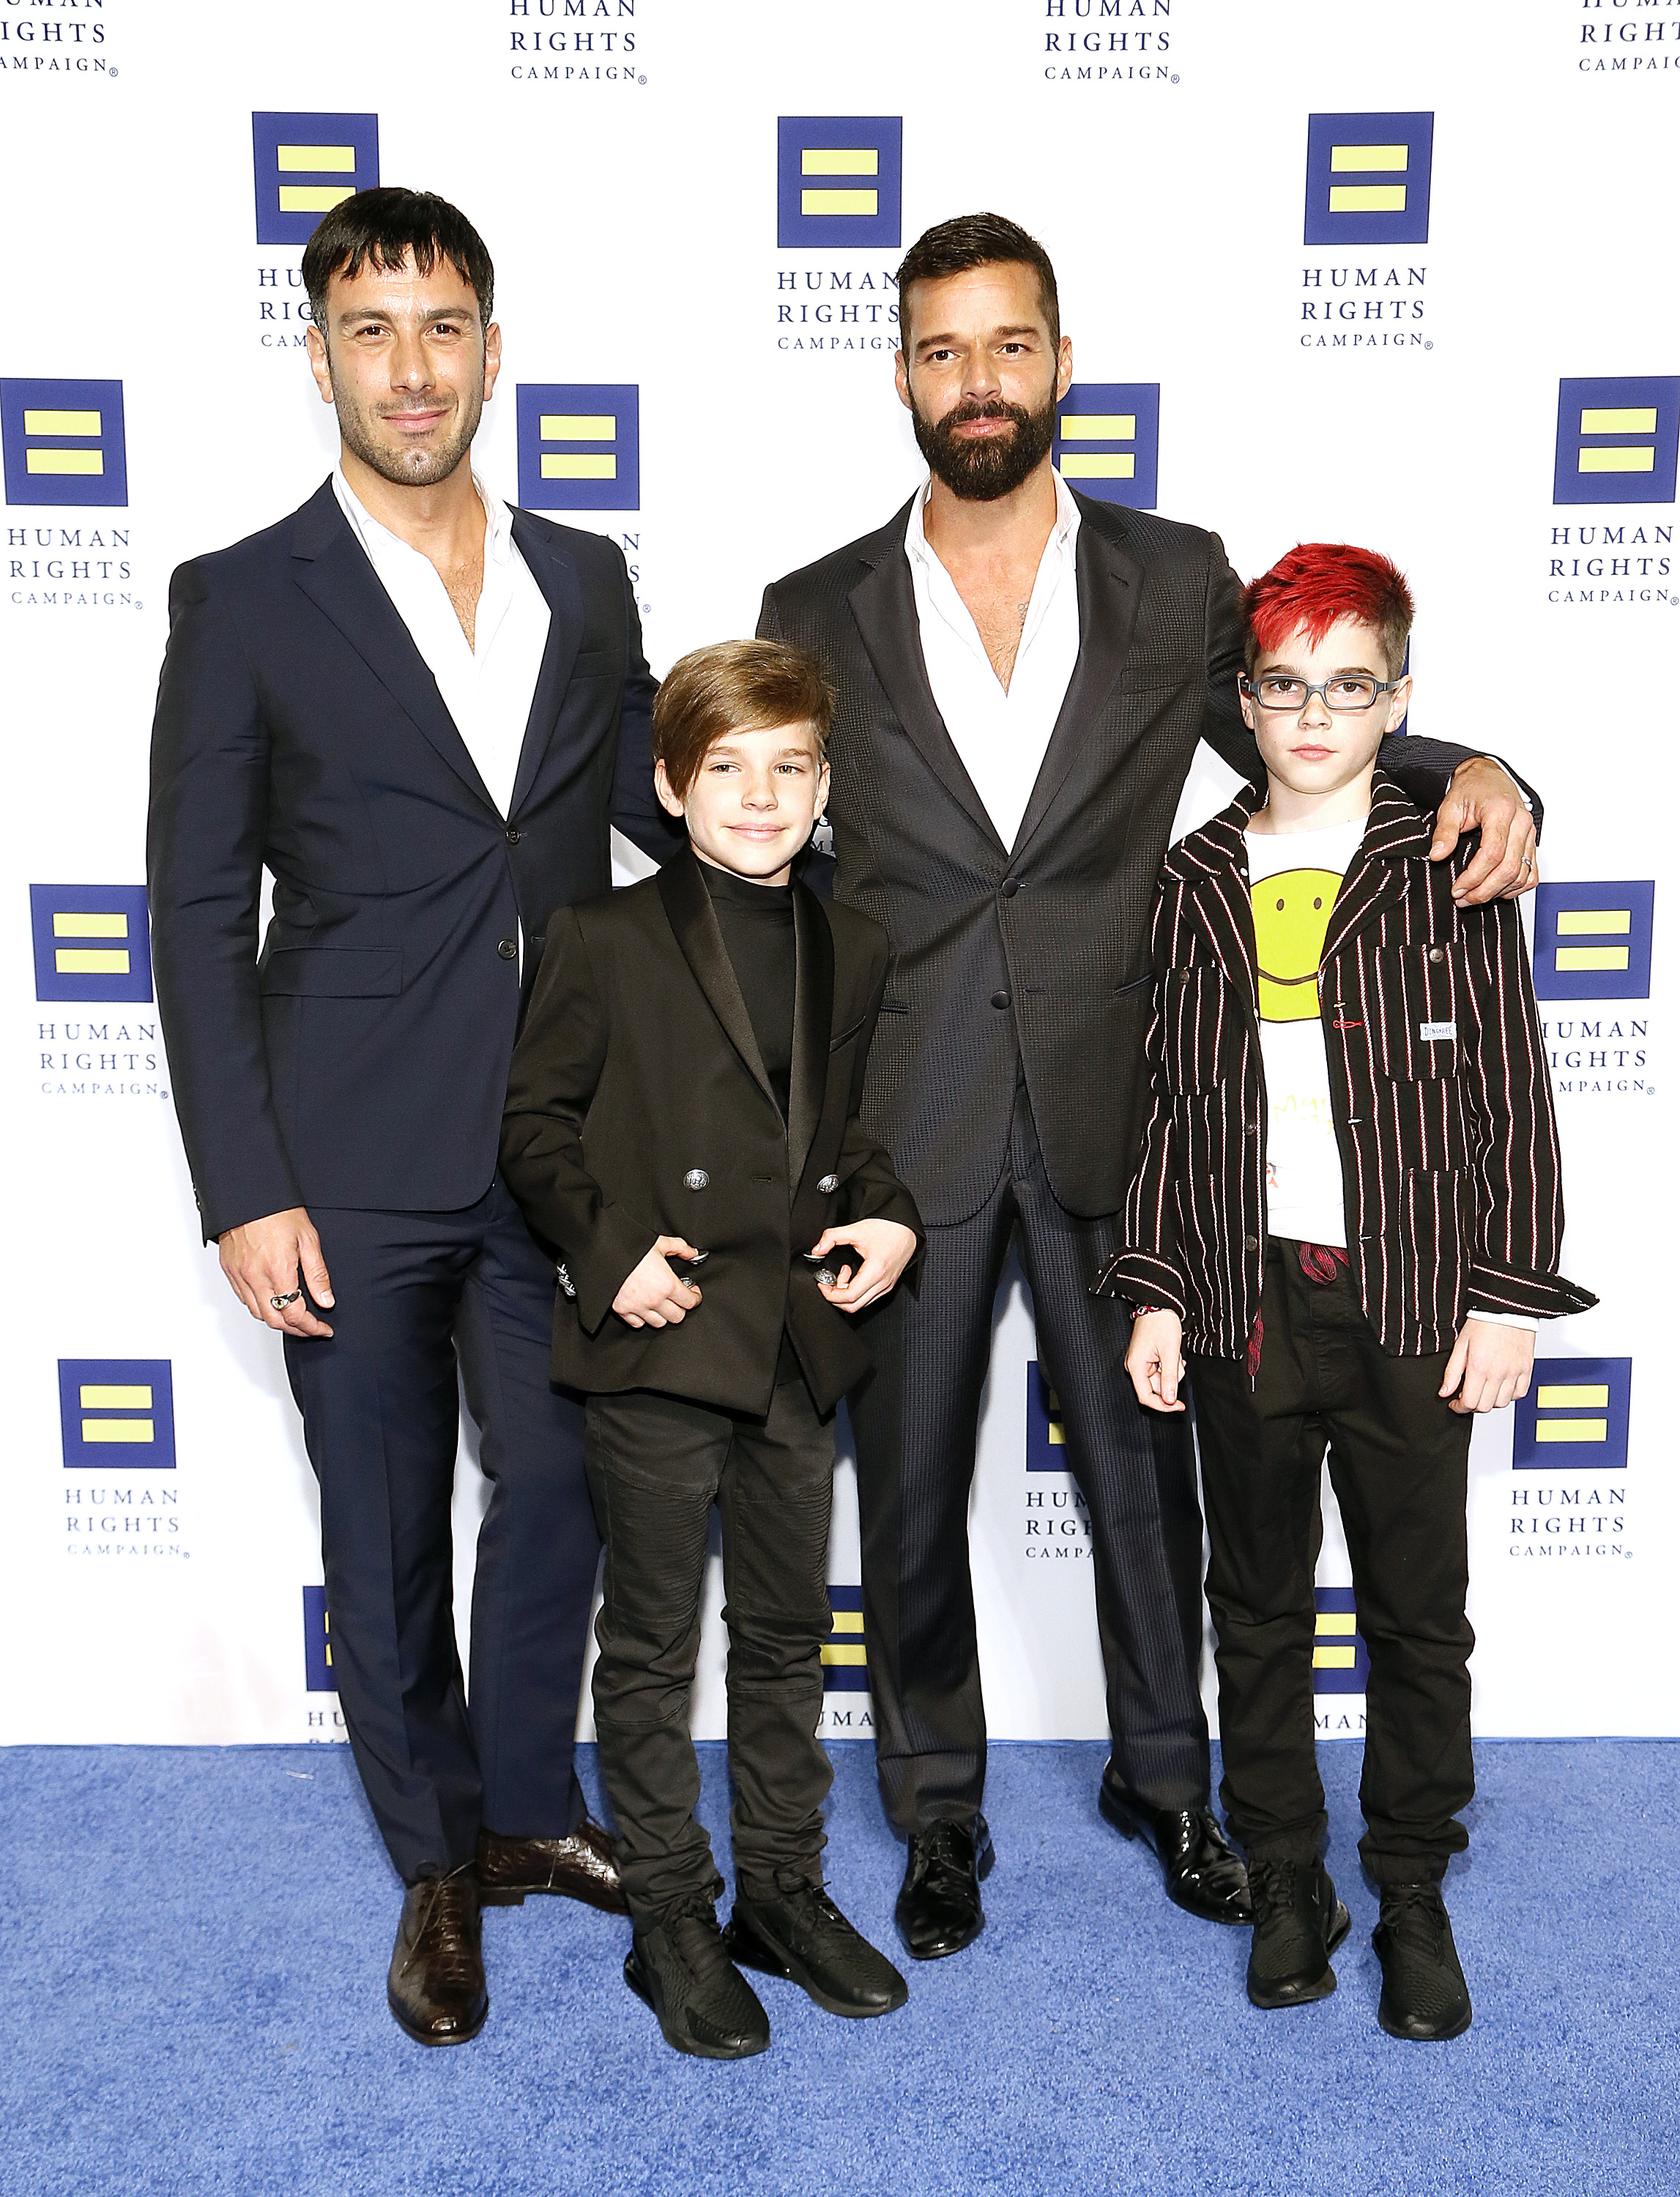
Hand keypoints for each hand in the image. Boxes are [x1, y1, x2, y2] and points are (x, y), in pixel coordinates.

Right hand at [219, 1207, 334, 1338]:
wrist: (249, 1194)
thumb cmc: (278, 1211)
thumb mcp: (308, 1239)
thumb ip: (317, 1274)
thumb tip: (326, 1300)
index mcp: (277, 1269)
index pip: (294, 1313)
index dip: (311, 1327)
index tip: (323, 1329)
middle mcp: (255, 1276)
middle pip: (274, 1320)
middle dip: (295, 1329)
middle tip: (311, 1328)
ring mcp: (239, 1274)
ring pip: (257, 1313)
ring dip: (277, 1320)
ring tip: (294, 1317)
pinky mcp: (229, 1270)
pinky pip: (244, 1299)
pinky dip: (259, 1307)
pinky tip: (272, 1302)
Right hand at [612, 1236, 702, 1328]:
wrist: (604, 1253)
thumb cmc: (631, 1247)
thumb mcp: (660, 1242)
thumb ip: (680, 1247)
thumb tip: (693, 1253)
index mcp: (667, 1284)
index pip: (690, 1302)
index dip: (695, 1297)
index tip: (694, 1292)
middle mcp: (654, 1300)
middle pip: (677, 1317)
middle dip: (681, 1307)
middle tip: (678, 1298)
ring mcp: (638, 1307)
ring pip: (659, 1323)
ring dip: (663, 1315)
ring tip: (661, 1303)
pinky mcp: (622, 1310)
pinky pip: (638, 1323)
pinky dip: (643, 1318)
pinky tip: (644, 1307)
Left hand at [810, 1220, 916, 1311]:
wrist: (907, 1229)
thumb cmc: (887, 1229)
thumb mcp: (855, 1229)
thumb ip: (831, 1237)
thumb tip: (817, 1249)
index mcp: (875, 1271)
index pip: (849, 1296)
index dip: (830, 1294)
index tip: (822, 1283)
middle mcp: (883, 1283)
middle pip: (853, 1306)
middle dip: (836, 1297)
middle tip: (828, 1282)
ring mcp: (886, 1286)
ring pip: (861, 1304)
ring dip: (846, 1294)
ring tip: (843, 1273)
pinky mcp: (887, 1285)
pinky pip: (868, 1298)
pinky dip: (856, 1292)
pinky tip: (853, 1275)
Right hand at [1125, 1310, 1185, 1413]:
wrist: (1158, 1305)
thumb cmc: (1161, 1323)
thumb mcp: (1170, 1352)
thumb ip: (1170, 1378)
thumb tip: (1170, 1400)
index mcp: (1135, 1366)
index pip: (1145, 1396)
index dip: (1163, 1405)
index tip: (1178, 1406)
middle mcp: (1134, 1366)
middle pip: (1155, 1388)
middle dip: (1171, 1379)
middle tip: (1179, 1362)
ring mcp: (1140, 1362)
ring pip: (1160, 1379)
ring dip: (1172, 1370)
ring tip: (1175, 1353)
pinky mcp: (1146, 1358)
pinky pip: (1160, 1370)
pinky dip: (1169, 1365)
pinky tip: (1172, 1354)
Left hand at [1428, 758, 1538, 903]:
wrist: (1488, 775)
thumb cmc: (1472, 787)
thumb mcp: (1451, 805)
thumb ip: (1444, 831)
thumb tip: (1438, 855)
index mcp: (1501, 810)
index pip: (1492, 853)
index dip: (1475, 876)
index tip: (1458, 888)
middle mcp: (1521, 823)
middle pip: (1509, 868)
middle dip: (1484, 890)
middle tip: (1463, 898)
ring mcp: (1529, 833)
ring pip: (1522, 874)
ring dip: (1498, 891)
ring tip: (1474, 896)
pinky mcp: (1531, 842)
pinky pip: (1531, 872)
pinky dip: (1516, 887)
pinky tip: (1497, 890)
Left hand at [1440, 1318, 1534, 1414]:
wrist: (1506, 1310)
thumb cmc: (1484, 1323)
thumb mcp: (1461, 1345)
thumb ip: (1452, 1372)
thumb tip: (1444, 1392)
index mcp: (1479, 1368)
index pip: (1469, 1402)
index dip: (1459, 1407)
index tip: (1455, 1403)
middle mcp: (1499, 1373)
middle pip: (1485, 1407)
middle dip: (1473, 1405)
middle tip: (1467, 1394)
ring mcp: (1514, 1373)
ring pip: (1502, 1403)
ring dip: (1490, 1400)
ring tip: (1483, 1388)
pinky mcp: (1526, 1370)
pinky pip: (1519, 1394)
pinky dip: (1509, 1395)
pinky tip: (1500, 1386)